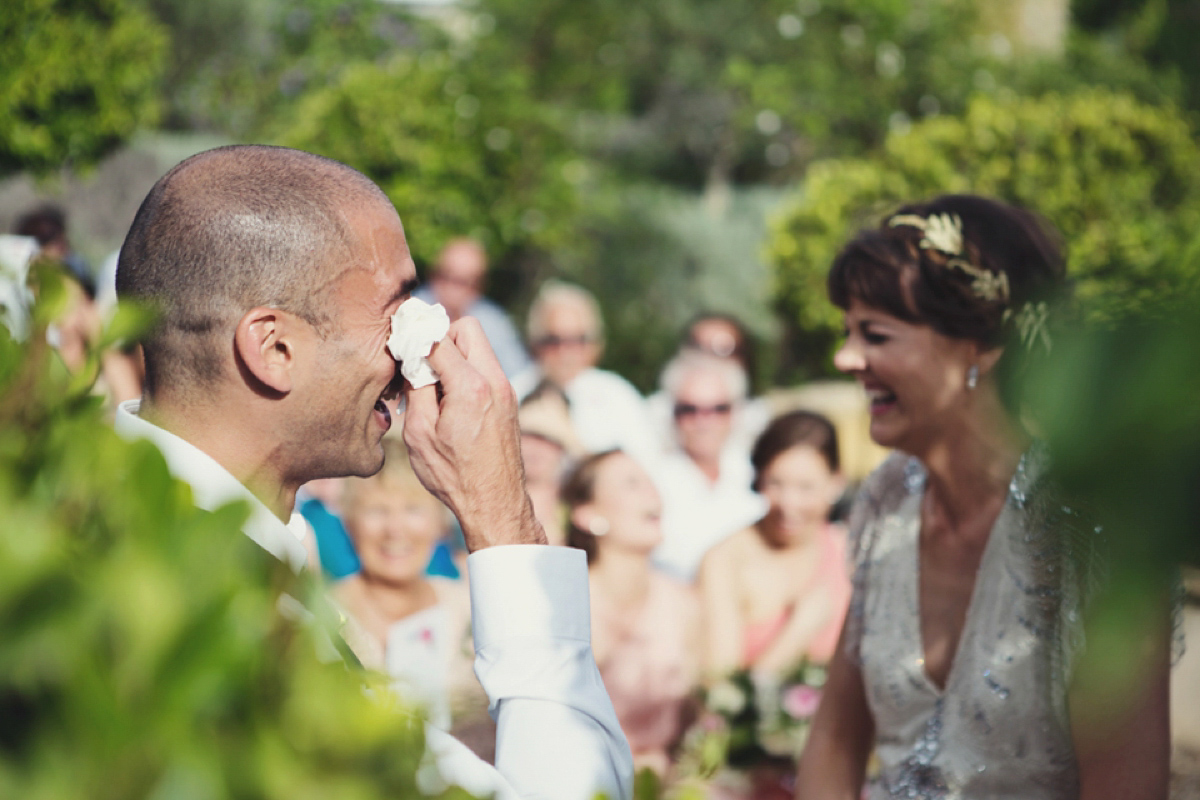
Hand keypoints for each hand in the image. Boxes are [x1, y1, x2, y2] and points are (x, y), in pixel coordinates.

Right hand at [402, 317, 545, 550]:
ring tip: (434, 388)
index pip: (440, 337)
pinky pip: (486, 368)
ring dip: (455, 356)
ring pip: (479, 348)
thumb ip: (416, 388)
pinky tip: (449, 401)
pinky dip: (467, 372)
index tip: (401, 345)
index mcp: (471, 386)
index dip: (416, 336)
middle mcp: (495, 381)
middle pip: (468, 329)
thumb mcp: (419, 433)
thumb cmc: (454, 475)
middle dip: (442, 338)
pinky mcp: (509, 400)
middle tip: (422, 365)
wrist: (495, 502)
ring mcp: (506, 389)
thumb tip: (412, 358)